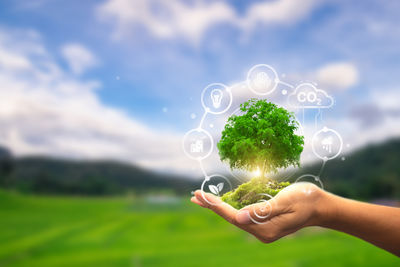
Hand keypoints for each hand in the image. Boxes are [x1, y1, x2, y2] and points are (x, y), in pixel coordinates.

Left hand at [191, 182, 325, 242]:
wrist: (320, 206)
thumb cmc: (305, 200)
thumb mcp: (285, 202)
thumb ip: (263, 210)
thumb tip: (239, 217)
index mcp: (265, 230)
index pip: (234, 217)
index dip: (216, 206)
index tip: (202, 195)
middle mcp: (261, 232)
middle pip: (230, 218)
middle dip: (212, 206)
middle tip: (194, 196)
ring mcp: (262, 228)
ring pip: (234, 216)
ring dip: (217, 207)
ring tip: (200, 198)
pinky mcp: (263, 223)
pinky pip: (241, 214)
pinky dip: (229, 207)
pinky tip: (220, 202)